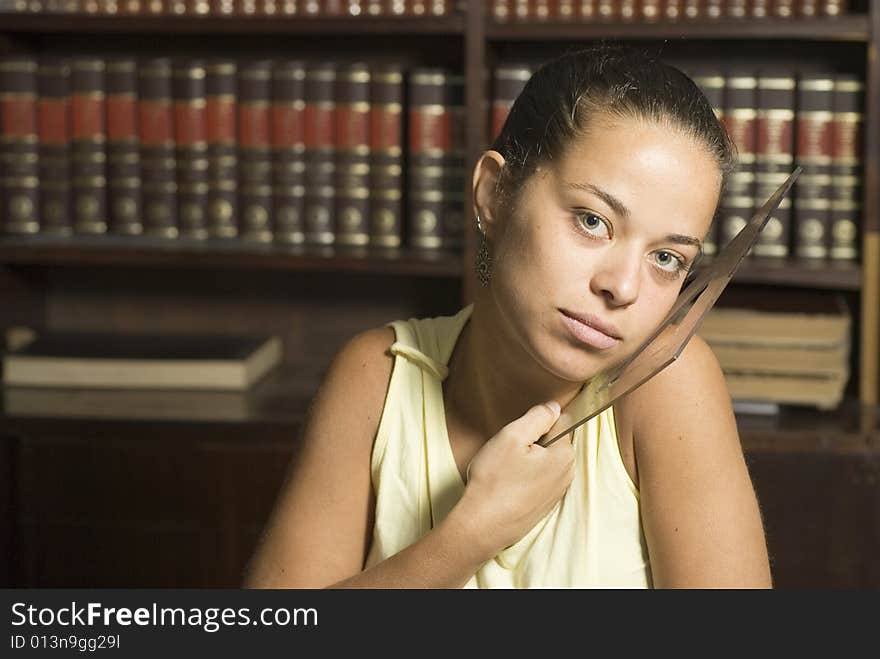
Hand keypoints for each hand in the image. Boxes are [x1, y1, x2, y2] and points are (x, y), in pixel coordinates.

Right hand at [453, 401, 575, 556]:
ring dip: (527, 460)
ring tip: (506, 469)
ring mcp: (556, 492)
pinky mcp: (544, 505)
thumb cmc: (495, 480)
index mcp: (564, 454)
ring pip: (544, 461)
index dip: (537, 421)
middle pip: (553, 441)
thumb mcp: (512, 436)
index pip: (560, 420)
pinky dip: (524, 477)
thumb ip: (537, 416)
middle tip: (509, 451)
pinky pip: (538, 479)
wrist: (483, 525)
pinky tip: (507, 484)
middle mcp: (567, 474)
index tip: (519, 433)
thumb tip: (553, 406)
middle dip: (532, 441)